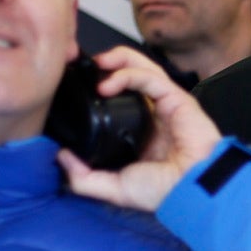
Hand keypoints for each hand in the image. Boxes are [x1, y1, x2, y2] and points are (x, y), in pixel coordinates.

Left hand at [56, 45, 222, 212]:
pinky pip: (151, 77)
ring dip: (120, 60)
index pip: (122, 100)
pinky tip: (108, 84)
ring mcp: (166, 105)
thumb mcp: (114, 188)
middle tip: (88, 66)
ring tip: (99, 63)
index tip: (80, 88)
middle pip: (133, 76)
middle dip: (110, 65)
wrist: (189, 189)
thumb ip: (84, 177)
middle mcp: (155, 115)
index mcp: (143, 133)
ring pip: (143, 68)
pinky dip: (128, 74)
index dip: (102, 88)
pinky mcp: (177, 99)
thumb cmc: (164, 191)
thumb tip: (62, 158)